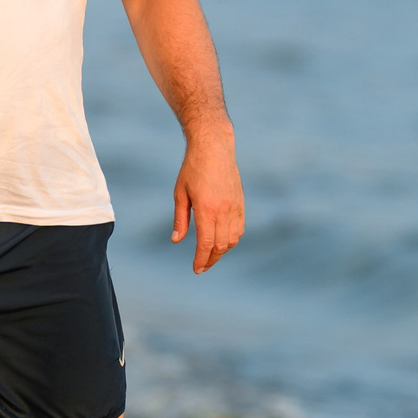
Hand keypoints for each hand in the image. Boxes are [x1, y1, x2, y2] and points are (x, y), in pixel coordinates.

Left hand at [170, 126, 243, 272]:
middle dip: (210, 259)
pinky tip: (222, 242)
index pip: (206, 243)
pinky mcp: (240, 203)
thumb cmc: (192, 168)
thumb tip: (177, 241)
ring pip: (232, 240)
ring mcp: (235, 207)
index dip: (201, 259)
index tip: (196, 269)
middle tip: (201, 267)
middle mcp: (224, 210)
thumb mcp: (180, 193)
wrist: (214, 148)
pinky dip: (232, 240)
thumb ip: (180, 219)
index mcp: (207, 208)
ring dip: (222, 251)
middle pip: (220, 245)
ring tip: (210, 255)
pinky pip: (239, 229)